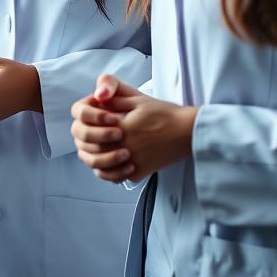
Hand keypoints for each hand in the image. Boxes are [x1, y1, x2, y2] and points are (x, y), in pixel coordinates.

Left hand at [71, 75, 197, 182]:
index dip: (90, 127)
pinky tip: (113, 163)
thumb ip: (115, 101)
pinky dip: (111, 172)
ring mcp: (132, 161)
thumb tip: (98, 99)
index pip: (91, 132)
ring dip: (97, 160)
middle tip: (94, 138)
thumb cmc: (164, 113)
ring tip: (100, 151)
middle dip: (90, 144)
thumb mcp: (138, 101)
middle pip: (93, 151)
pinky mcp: (141, 172)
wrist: (187, 131)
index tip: (95, 123)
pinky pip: (117, 177)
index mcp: (121, 127)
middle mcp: (125, 146)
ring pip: (102, 167)